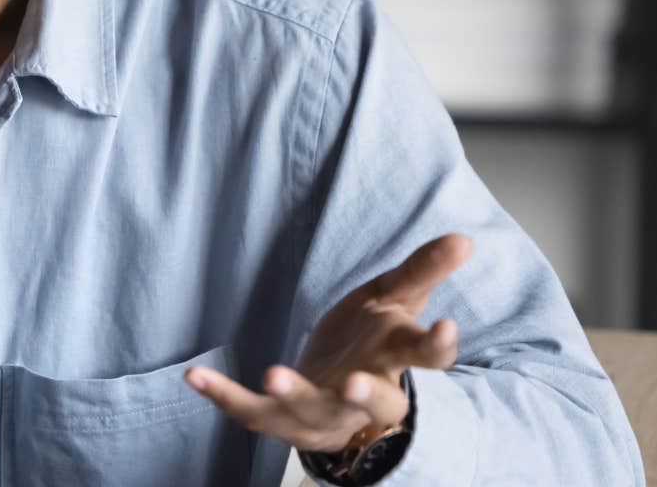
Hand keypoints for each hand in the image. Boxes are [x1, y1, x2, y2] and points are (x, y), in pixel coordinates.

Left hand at [183, 233, 471, 453]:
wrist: (340, 395)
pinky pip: (250, 412)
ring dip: (293, 395)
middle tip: (353, 384)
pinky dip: (223, 396)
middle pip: (374, 403)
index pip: (424, 359)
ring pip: (311, 412)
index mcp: (395, 362)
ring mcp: (321, 414)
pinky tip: (193, 376)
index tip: (446, 326)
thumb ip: (422, 271)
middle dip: (365, 396)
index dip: (436, 347)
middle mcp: (363, 397)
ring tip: (272, 373)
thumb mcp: (394, 301)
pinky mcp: (280, 419)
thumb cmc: (372, 341)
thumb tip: (463, 238)